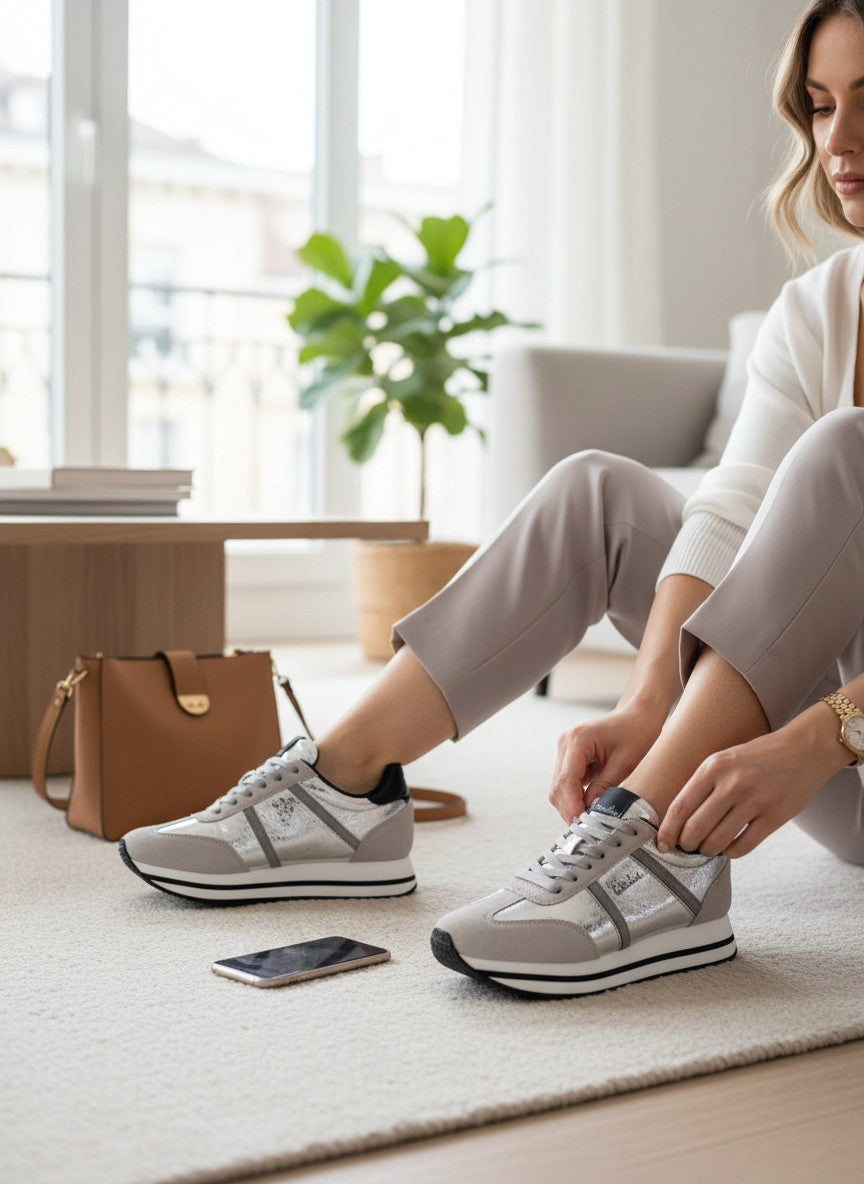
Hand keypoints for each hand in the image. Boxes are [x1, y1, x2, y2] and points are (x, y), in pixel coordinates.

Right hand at [550, 706, 662, 821]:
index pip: (566, 781)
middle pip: (558, 787)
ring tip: (590, 820)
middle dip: (570, 809)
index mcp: (578, 741)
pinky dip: (574, 797)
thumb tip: (591, 811)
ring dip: (571, 805)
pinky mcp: (569, 756)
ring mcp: (565, 749)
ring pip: (558, 787)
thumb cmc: (637, 733)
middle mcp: (565, 743)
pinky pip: (566, 782)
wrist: (638, 714)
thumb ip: (605, 787)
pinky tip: (589, 807)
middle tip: (587, 829)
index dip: (572, 806)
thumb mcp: (625, 763)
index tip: (583, 825)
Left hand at [656, 725, 838, 857]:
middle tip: (686, 847)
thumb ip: (702, 785)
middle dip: (686, 844)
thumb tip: (677, 820)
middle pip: (696, 828)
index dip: (667, 830)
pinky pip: (744, 846)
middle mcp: (732, 783)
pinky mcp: (775, 816)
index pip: (681, 806)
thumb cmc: (756, 758)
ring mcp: (755, 800)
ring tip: (707, 848)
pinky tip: (730, 847)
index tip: (661, 843)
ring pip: (718, 841)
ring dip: (707, 850)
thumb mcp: (723, 759)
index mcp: (714, 767)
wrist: (803, 750)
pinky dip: (731, 852)